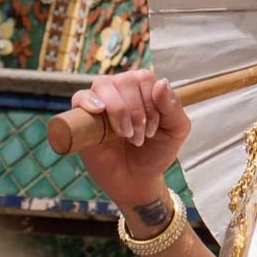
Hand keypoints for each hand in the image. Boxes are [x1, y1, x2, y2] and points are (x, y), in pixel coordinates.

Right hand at [71, 70, 191, 211]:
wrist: (136, 179)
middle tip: (139, 138)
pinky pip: (80, 96)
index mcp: (145, 87)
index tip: (152, 130)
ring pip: (104, 85)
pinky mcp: (82, 116)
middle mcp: (122, 88)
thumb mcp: (176, 130)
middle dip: (136, 112)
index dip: (151, 104)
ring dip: (118, 110)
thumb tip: (161, 82)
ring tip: (126, 135)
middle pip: (126, 81)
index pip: (145, 78)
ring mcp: (101, 100)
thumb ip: (172, 106)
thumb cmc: (156, 151)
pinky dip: (89, 101)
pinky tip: (99, 111)